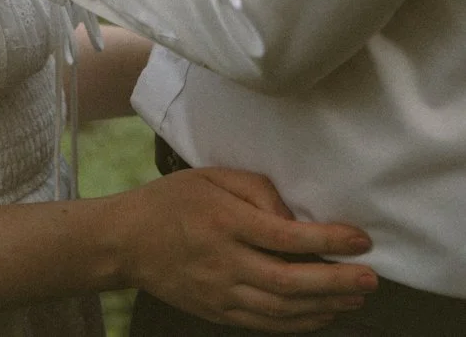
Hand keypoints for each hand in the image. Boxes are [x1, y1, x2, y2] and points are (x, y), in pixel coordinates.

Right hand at [110, 169, 375, 331]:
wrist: (126, 241)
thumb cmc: (172, 200)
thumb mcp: (212, 177)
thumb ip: (256, 190)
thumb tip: (294, 218)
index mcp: (224, 222)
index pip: (285, 237)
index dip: (327, 240)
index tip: (360, 239)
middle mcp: (224, 262)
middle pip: (290, 281)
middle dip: (336, 283)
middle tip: (371, 279)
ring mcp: (221, 293)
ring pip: (282, 310)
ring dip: (325, 306)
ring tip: (355, 298)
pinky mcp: (218, 313)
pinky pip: (266, 324)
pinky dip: (298, 323)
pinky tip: (321, 313)